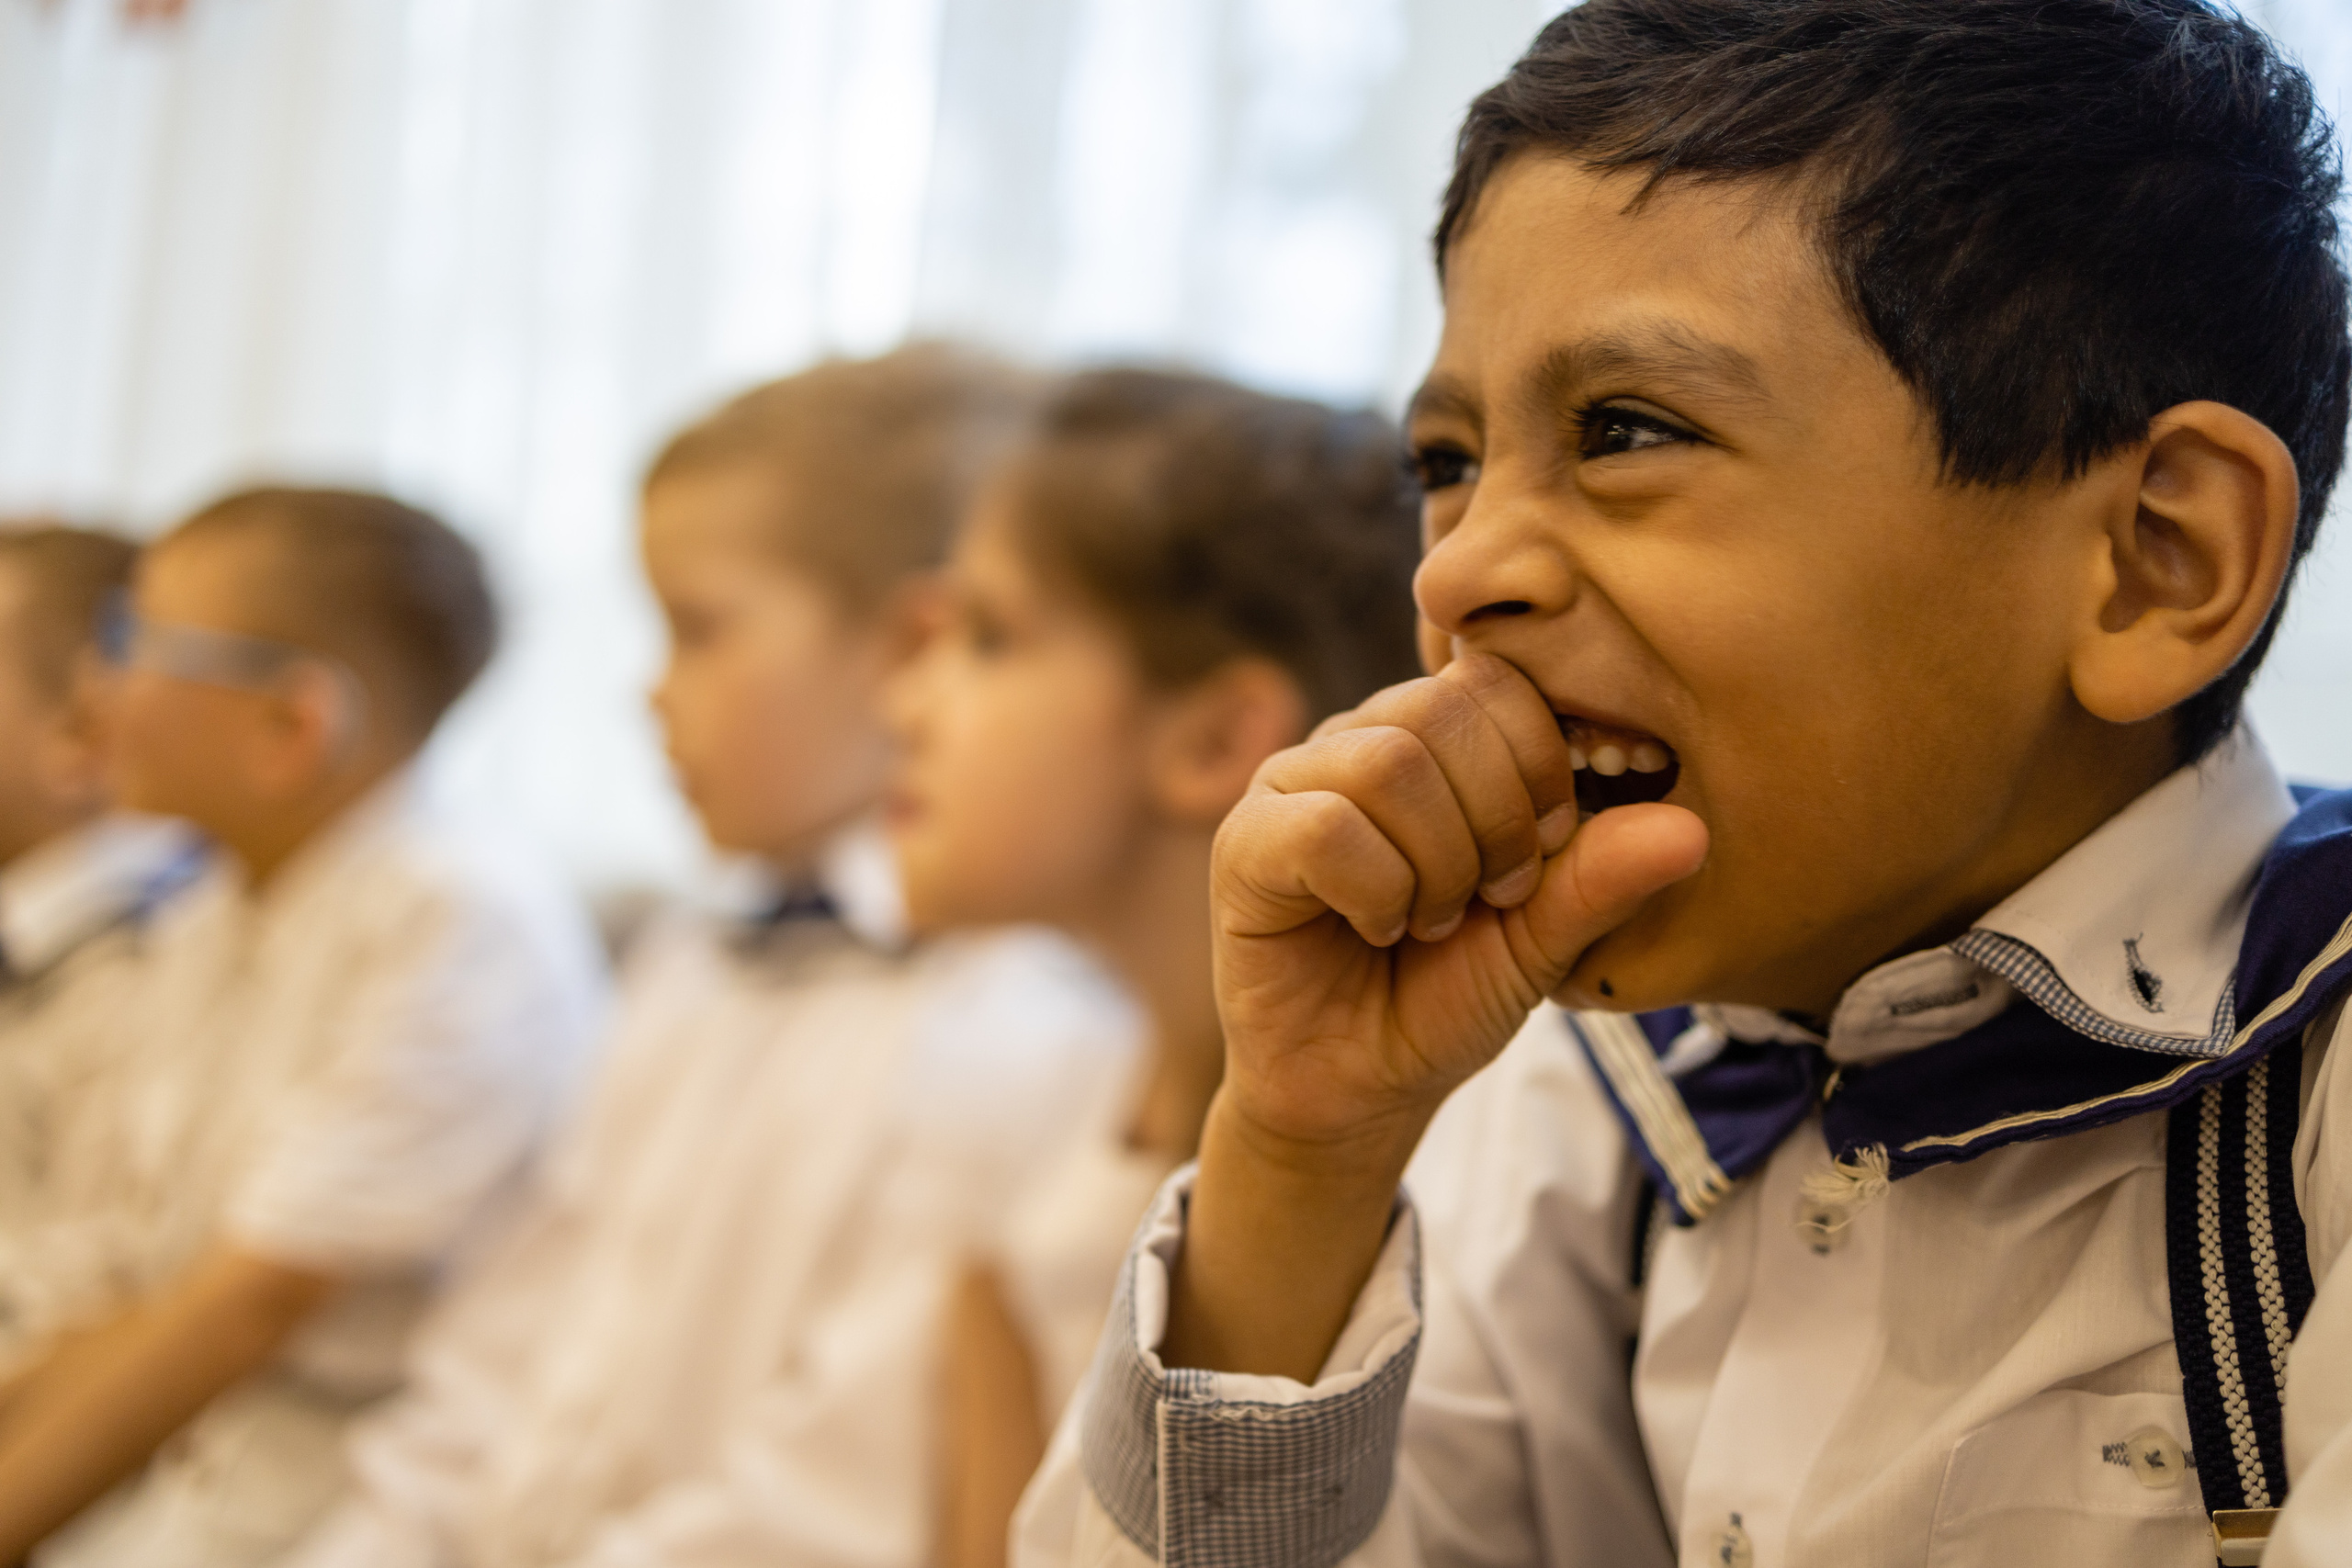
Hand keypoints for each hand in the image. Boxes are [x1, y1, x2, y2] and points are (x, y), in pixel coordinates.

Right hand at [1211, 653, 1708, 1151]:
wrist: (1361, 1092)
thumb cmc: (1444, 998)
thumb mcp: (1542, 940)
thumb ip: (1600, 879)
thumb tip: (1691, 829)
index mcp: (1430, 739)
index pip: (1497, 685)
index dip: (1538, 770)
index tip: (1539, 863)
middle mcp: (1356, 740)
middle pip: (1444, 714)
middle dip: (1493, 825)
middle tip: (1488, 903)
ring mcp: (1292, 783)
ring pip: (1388, 763)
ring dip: (1435, 865)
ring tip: (1429, 922)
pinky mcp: (1244, 843)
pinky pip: (1324, 826)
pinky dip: (1376, 891)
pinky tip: (1375, 929)